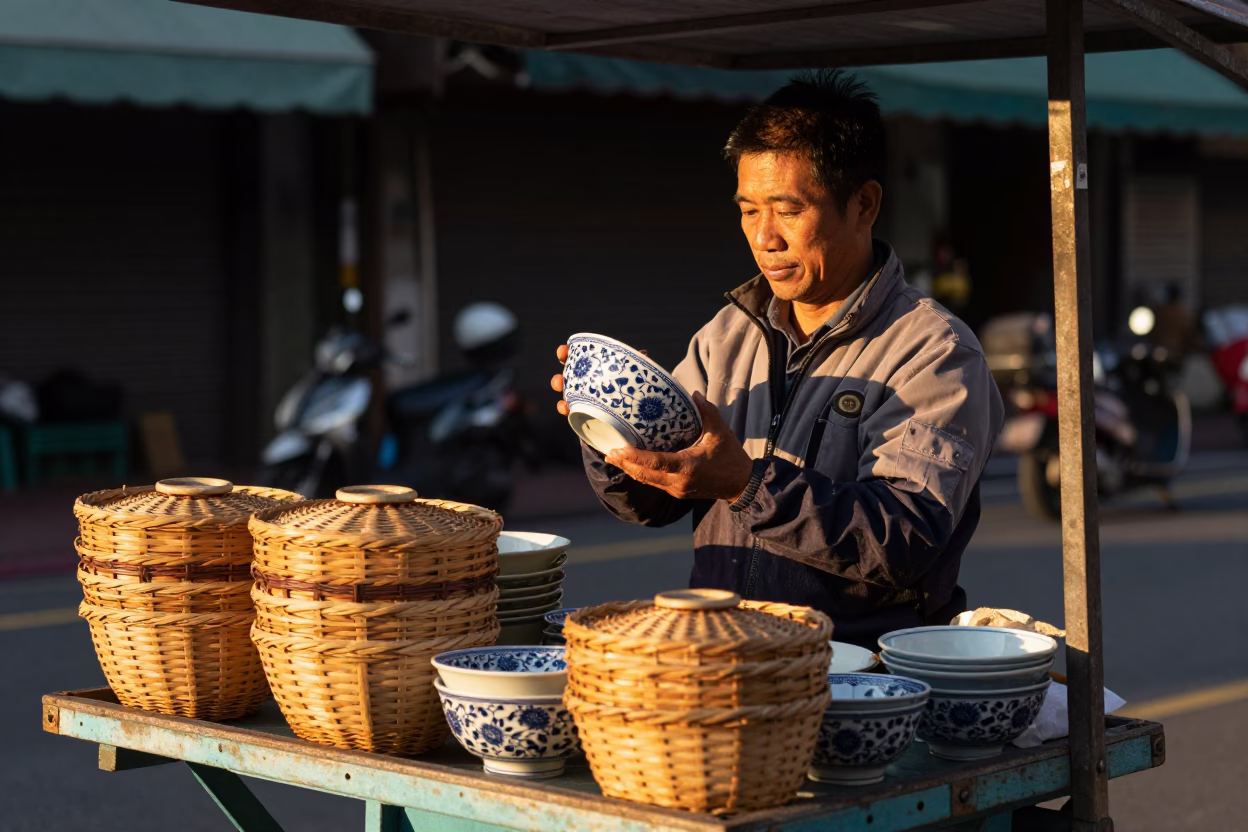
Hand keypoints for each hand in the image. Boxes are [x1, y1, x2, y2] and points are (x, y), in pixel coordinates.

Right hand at [550, 343, 650, 416]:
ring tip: (561, 392)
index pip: (576, 358)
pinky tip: (566, 408)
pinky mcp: (582, 413)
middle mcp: (584, 382)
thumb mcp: (634, 375)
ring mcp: (582, 398)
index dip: (566, 354)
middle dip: (559, 376)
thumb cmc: (631, 388)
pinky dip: (564, 408)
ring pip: (565, 392)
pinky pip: (570, 410)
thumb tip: (643, 352)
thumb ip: (637, 364)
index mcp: (594, 369)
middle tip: (560, 378)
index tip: (562, 352)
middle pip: (566, 376)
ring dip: (560, 390)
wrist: (631, 415)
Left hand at [604, 392, 753, 500]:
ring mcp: (676, 490)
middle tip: (608, 451)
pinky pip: (654, 483)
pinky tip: (632, 464)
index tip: (618, 449)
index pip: (655, 463)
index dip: (634, 457)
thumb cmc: (731, 458)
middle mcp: (678, 482)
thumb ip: (707, 412)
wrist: (741, 485)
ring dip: (630, 469)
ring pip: (647, 480)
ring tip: (614, 457)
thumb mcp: (721, 432)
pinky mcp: (677, 492)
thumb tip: (694, 394)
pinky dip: (641, 473)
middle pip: (644, 475)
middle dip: (625, 464)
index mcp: (688, 467)